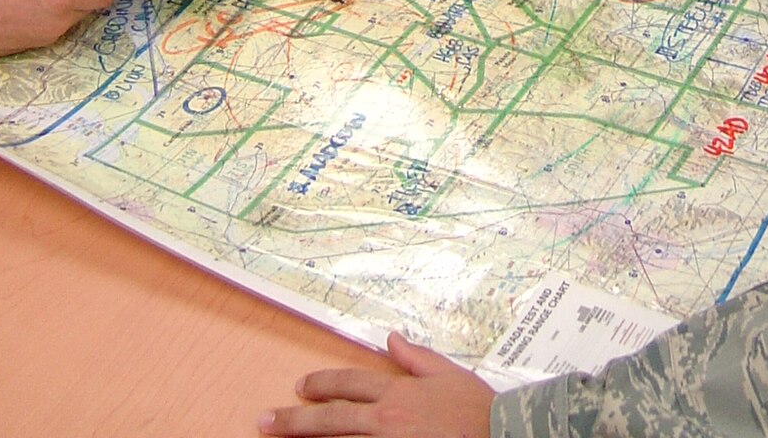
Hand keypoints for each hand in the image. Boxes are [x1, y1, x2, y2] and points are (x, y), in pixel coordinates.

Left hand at [260, 331, 493, 437]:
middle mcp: (386, 421)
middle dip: (294, 420)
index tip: (300, 387)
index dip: (322, 384)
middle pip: (331, 420)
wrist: (502, 435)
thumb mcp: (448, 373)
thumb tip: (391, 338)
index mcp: (398, 393)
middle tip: (265, 421)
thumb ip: (415, 357)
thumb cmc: (477, 409)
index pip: (350, 385)